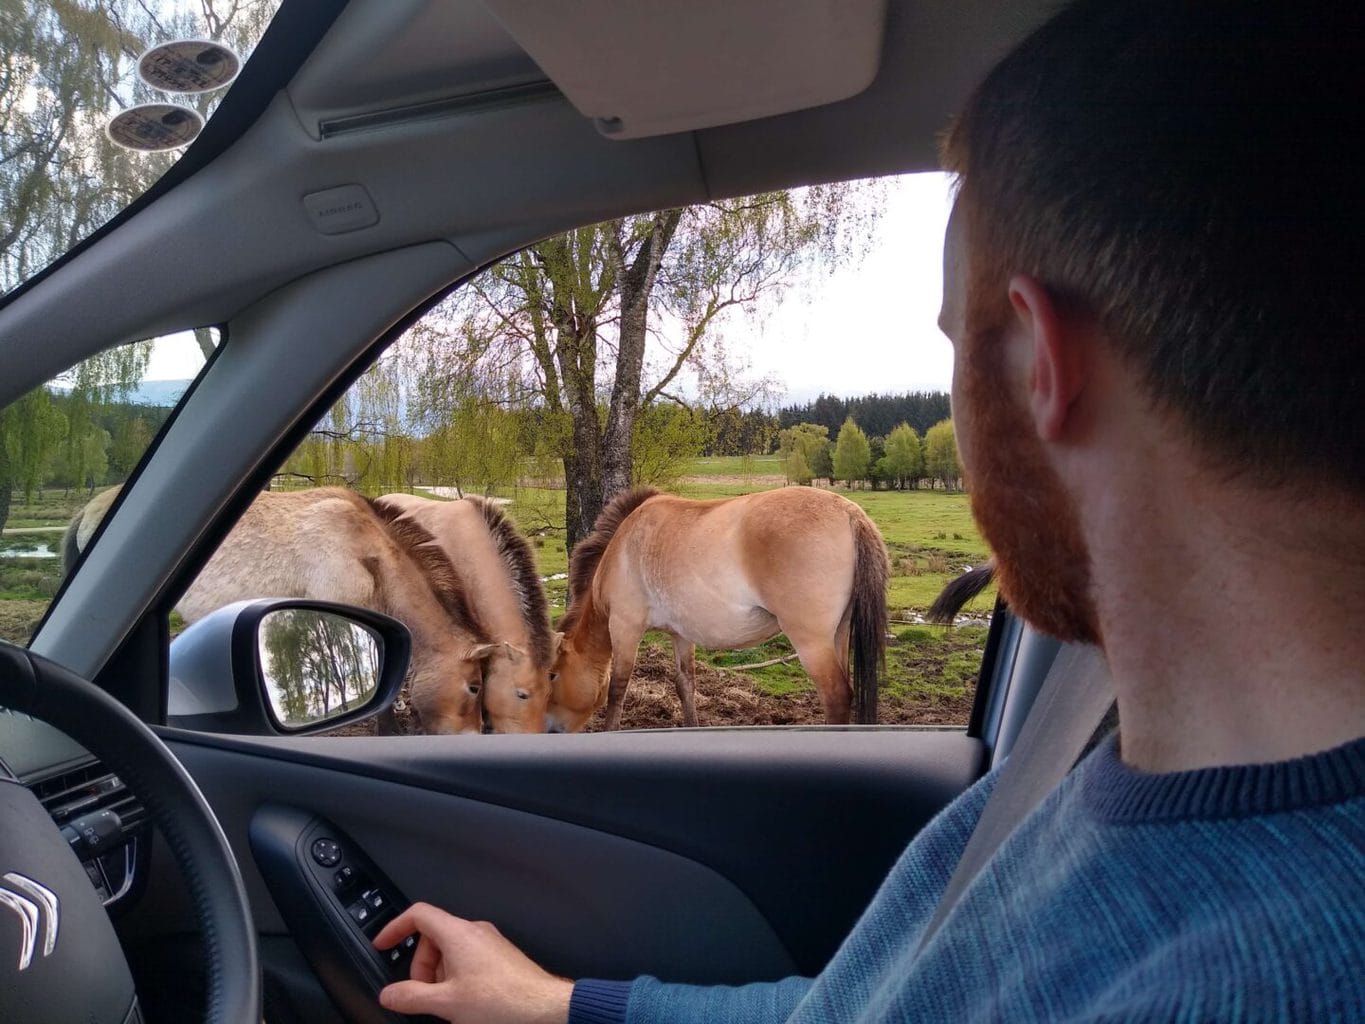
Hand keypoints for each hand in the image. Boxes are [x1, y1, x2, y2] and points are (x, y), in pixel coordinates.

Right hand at [373, 903, 573, 1023]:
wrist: (543, 1008)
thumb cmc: (503, 1001)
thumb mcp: (447, 1003)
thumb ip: (412, 997)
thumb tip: (390, 994)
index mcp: (459, 934)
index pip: (418, 914)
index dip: (395, 927)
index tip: (383, 944)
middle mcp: (475, 932)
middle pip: (433, 937)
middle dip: (421, 965)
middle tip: (422, 993)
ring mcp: (489, 943)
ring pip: (450, 950)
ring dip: (439, 974)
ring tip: (447, 1002)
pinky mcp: (499, 956)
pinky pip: (467, 958)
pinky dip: (455, 976)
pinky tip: (463, 1001)